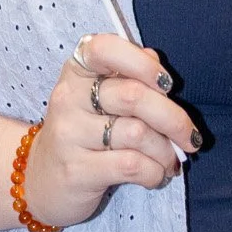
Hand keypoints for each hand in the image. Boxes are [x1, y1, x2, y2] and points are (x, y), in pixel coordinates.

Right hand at [24, 32, 200, 226]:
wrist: (40, 182)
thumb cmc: (84, 133)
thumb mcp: (99, 98)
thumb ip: (128, 76)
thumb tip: (156, 63)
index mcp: (76, 72)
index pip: (105, 49)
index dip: (142, 63)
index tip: (167, 84)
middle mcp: (68, 98)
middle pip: (134, 96)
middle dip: (174, 118)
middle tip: (191, 137)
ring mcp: (69, 135)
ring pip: (137, 133)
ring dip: (166, 151)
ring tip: (171, 161)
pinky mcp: (76, 171)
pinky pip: (131, 166)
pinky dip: (155, 172)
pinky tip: (156, 176)